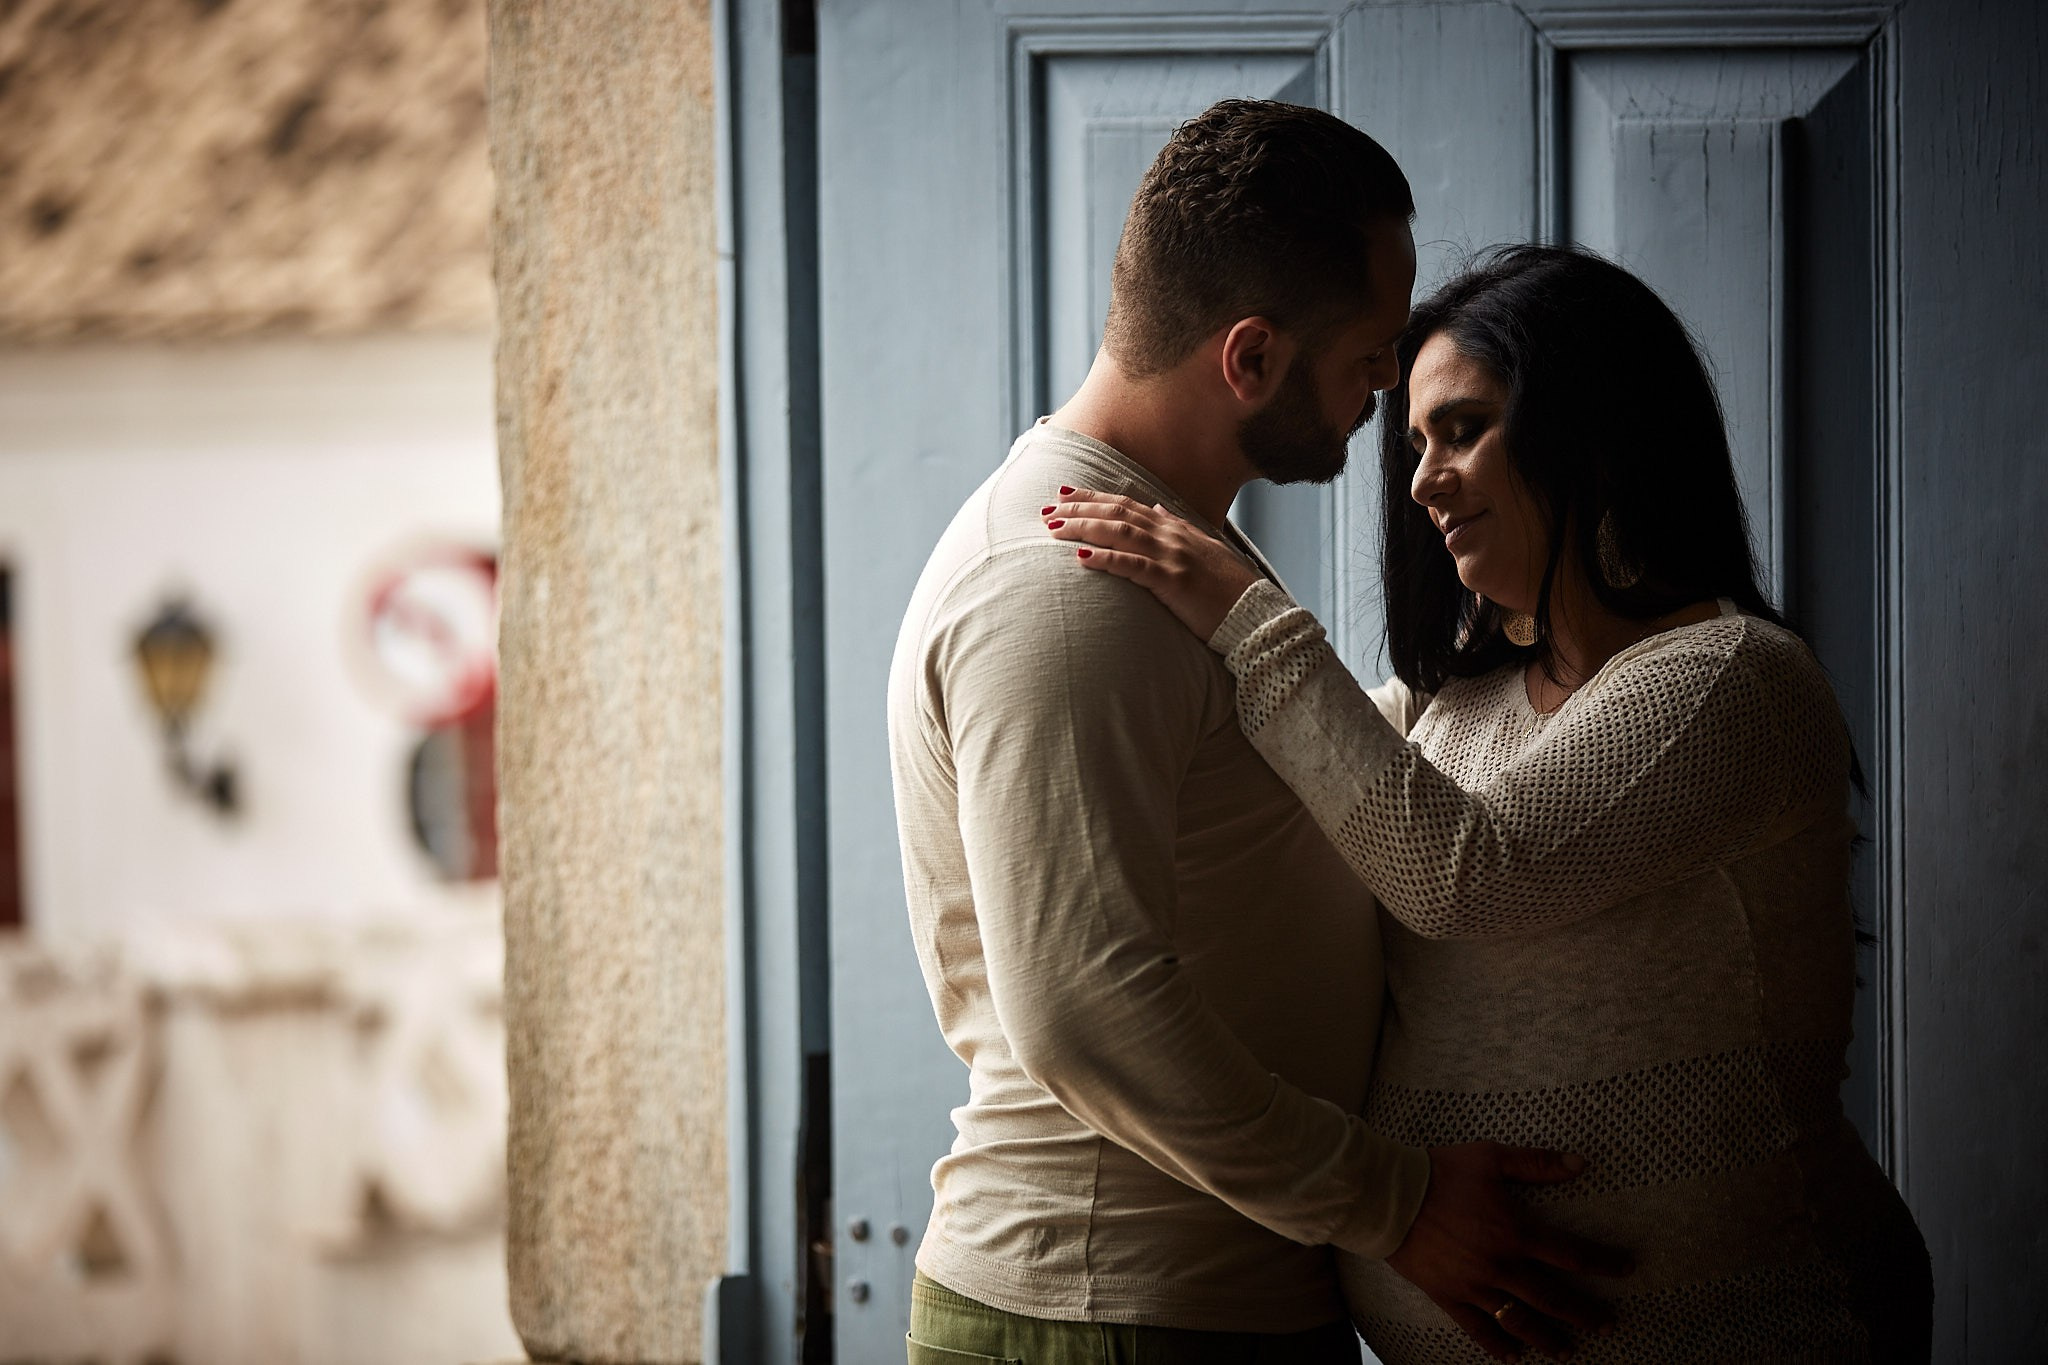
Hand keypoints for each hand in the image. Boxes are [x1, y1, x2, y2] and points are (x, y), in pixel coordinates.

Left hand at [1041, 489, 1259, 641]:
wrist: (1255, 613)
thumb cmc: (1229, 588)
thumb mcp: (1204, 548)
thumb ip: (1178, 527)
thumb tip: (1159, 508)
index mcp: (1176, 529)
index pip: (1127, 504)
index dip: (1094, 497)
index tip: (1065, 493)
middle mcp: (1171, 536)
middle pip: (1117, 512)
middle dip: (1079, 508)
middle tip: (1046, 508)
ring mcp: (1172, 557)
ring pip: (1119, 532)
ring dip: (1084, 527)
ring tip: (1054, 529)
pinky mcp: (1172, 582)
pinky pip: (1133, 566)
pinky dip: (1105, 558)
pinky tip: (1081, 557)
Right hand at [1387, 1142, 1632, 1360]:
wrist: (1388, 1196)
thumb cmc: (1440, 1172)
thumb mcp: (1490, 1157)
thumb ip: (1537, 1163)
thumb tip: (1581, 1163)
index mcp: (1516, 1231)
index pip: (1572, 1254)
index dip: (1603, 1262)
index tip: (1626, 1269)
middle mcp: (1501, 1265)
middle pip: (1553, 1298)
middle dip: (1585, 1314)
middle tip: (1608, 1326)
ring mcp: (1475, 1286)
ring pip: (1521, 1321)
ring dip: (1548, 1338)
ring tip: (1568, 1351)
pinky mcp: (1449, 1297)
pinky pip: (1478, 1329)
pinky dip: (1498, 1345)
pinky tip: (1514, 1357)